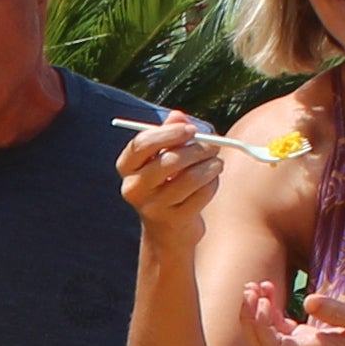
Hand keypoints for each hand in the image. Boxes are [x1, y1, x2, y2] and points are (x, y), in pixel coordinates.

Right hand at [116, 111, 226, 242]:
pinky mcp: (173, 221)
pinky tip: (212, 180)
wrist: (168, 230)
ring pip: (189, 178)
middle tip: (214, 145)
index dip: (169, 133)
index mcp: (127, 166)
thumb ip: (169, 134)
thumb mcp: (163, 156)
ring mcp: (152, 207)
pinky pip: (201, 195)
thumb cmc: (167, 183)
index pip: (142, 144)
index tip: (192, 129)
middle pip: (169, 161)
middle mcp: (134, 188)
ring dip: (210, 166)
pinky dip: (212, 183)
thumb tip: (178, 116)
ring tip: (217, 162)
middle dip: (197, 149)